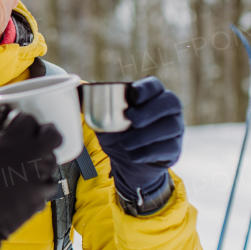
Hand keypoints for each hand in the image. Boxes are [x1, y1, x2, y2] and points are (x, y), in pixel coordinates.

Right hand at [0, 110, 61, 249]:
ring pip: (53, 158)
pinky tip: (27, 188)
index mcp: (11, 138)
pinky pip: (50, 182)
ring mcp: (40, 173)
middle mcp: (30, 152)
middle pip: (52, 134)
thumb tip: (5, 114)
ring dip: (43, 161)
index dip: (23, 124)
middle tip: (35, 143)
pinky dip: (41, 184)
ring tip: (27, 170)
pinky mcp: (43, 193)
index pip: (28, 118)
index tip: (19, 130)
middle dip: (46, 136)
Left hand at [96, 77, 183, 209]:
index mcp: (151, 97)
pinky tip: (134, 155)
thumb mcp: (103, 121)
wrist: (127, 164)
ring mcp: (175, 130)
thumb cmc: (118, 136)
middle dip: (151, 110)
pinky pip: (168, 148)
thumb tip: (76, 90)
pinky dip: (148, 152)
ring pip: (170, 127)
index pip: (154, 85)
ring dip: (146, 135)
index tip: (134, 95)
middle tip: (131, 119)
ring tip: (126, 143)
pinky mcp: (174, 150)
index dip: (146, 88)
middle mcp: (168, 110)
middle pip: (171, 102)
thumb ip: (91, 106)